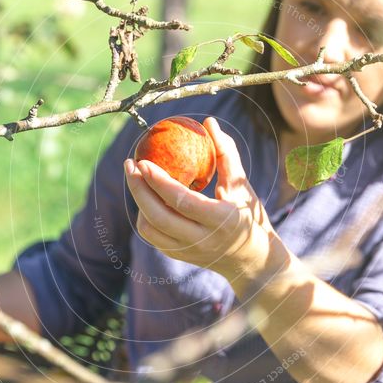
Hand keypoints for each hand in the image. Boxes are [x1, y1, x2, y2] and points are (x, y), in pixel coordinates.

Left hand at [124, 117, 280, 282]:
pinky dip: (145, 216)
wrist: (252, 260)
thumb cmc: (248, 214)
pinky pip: (153, 237)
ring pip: (150, 229)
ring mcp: (188, 251)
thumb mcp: (241, 185)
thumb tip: (208, 122)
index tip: (142, 161)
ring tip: (139, 180)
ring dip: (140, 202)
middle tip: (130, 165)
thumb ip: (226, 153)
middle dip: (138, 189)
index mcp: (220, 220)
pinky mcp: (179, 257)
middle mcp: (202, 239)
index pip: (182, 201)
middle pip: (158, 216)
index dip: (158, 181)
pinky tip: (147, 198)